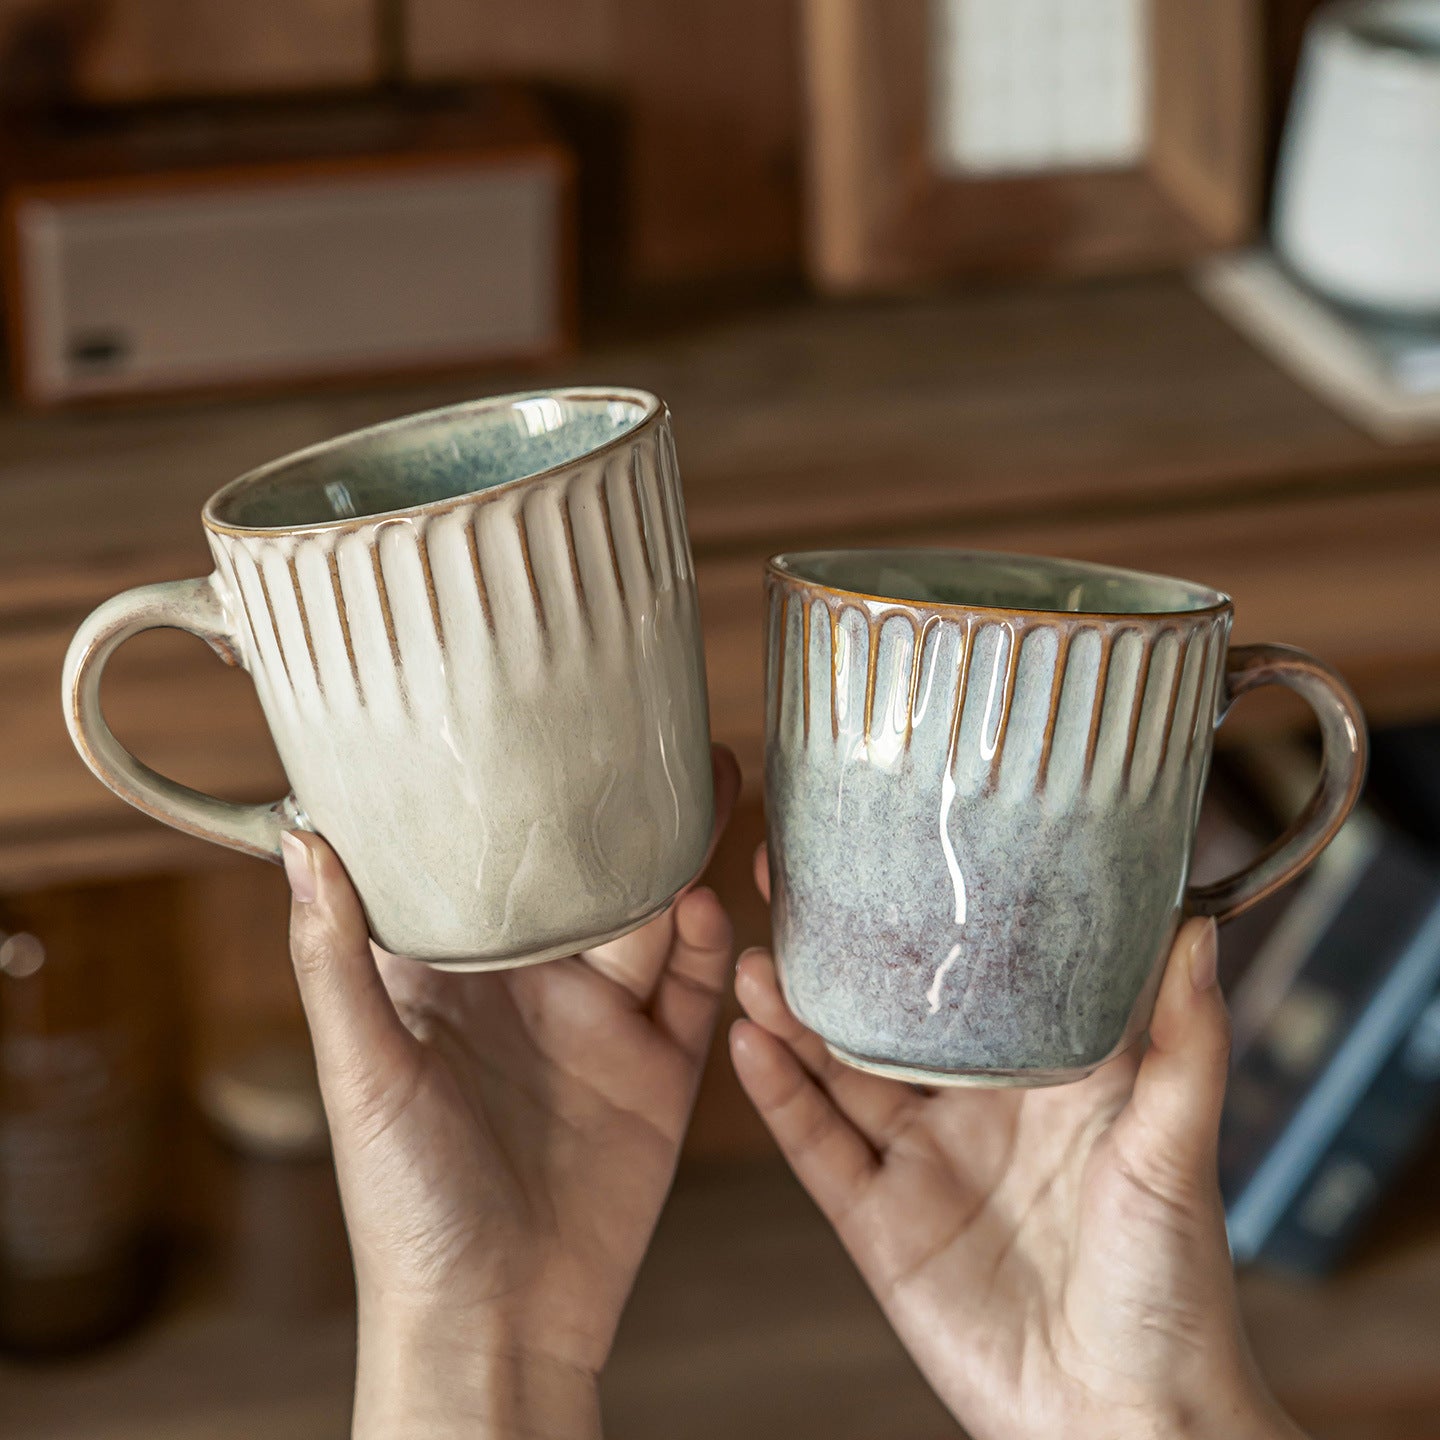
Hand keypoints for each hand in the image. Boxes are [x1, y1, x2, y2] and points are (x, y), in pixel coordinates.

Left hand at [281, 747, 739, 1439]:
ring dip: (682, 857)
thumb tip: (304, 836)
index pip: (491, 865)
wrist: (495, 1322)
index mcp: (461, 975)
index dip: (516, 800)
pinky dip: (712, 951)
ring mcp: (604, 1024)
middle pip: (591, 877)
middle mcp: (537, 986)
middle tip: (660, 737)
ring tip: (710, 788)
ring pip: (655, 918)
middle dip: (625, 811)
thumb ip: (336, 960)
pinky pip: (698, 993)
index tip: (535, 725)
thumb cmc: (404, 1206)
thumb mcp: (359, 1072)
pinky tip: (710, 911)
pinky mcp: (660, 1070)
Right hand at [732, 848, 1304, 1439]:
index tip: (888, 849)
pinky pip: (819, 1148)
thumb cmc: (1174, 1285)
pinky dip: (779, 1097)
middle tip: (788, 880)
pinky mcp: (880, 1223)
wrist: (1129, 1421)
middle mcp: (971, 1107)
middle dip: (836, 950)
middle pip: (884, 1011)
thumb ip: (1183, 1042)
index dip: (925, 915)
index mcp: (1039, 1074)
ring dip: (792, 1014)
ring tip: (756, 956)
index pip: (970, 974)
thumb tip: (1197, 927)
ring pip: (837, 1069)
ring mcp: (921, 1163)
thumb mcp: (1177, 1146)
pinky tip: (748, 1044)